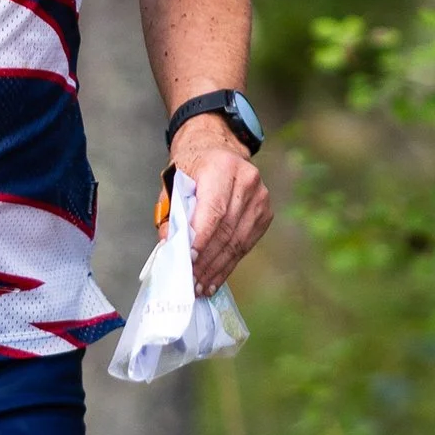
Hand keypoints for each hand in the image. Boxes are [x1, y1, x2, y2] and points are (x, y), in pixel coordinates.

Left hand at [167, 119, 270, 292]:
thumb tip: (169, 244)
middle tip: (190, 283)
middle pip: (226, 230)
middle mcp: (247, 181)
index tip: (189, 262)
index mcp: (222, 167)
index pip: (214, 210)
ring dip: (217, 267)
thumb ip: (171, 211)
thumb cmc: (192, 164)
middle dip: (206, 260)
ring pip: (237, 241)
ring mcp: (260, 198)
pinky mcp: (265, 213)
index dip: (202, 239)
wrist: (219, 148)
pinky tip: (214, 278)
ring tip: (199, 286)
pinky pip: (246, 244)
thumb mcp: (173, 180)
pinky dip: (228, 263)